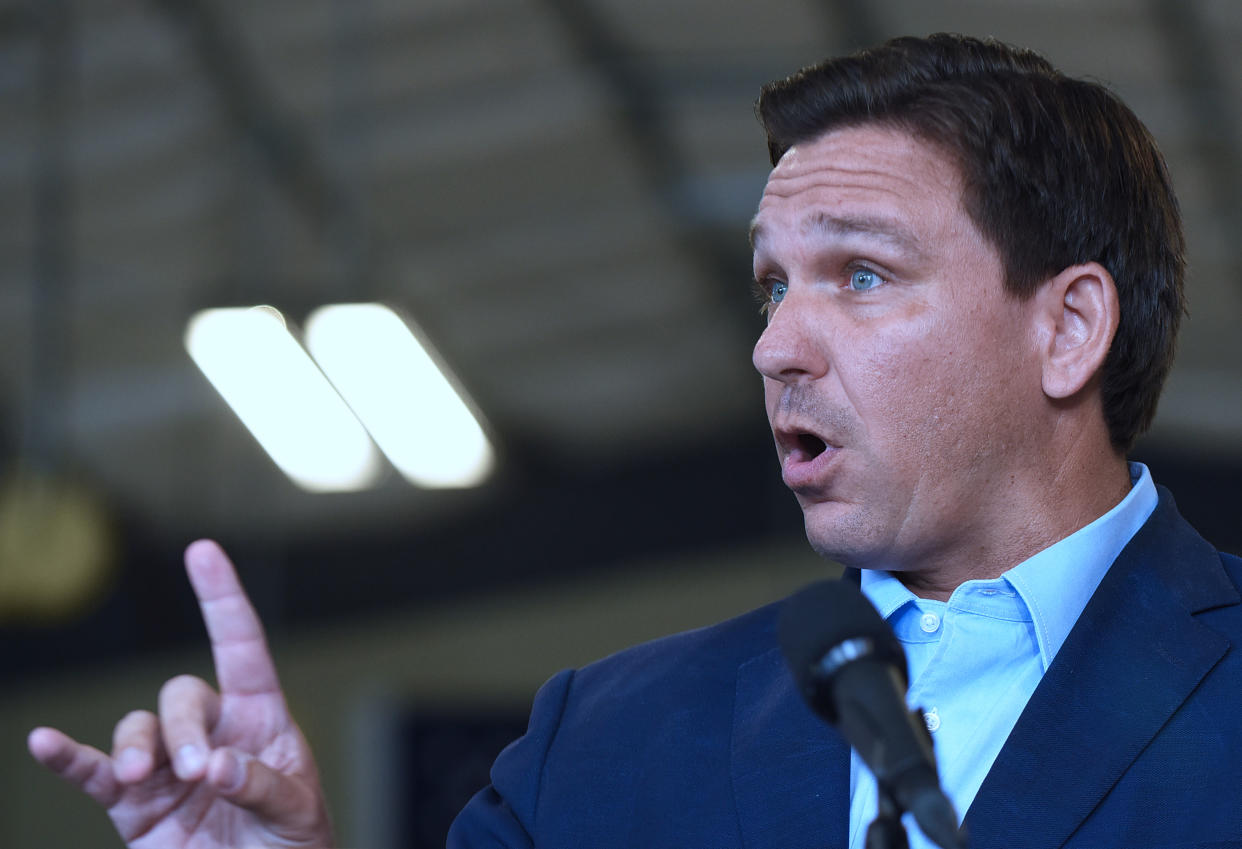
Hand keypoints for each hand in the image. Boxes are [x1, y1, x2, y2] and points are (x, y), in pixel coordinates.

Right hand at [27, 539, 334, 847]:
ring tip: (140, 779)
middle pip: (183, 695)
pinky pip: (94, 773)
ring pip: (139, 727)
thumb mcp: (297, 812)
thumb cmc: (293, 845)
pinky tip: (45, 744)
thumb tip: (216, 766)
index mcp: (261, 718)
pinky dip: (69, 758)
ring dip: (136, 747)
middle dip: (184, 728)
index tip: (202, 550)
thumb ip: (263, 785)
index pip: (242, 647)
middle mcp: (211, 731)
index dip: (222, 599)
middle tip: (200, 772)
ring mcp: (168, 765)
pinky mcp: (134, 805)